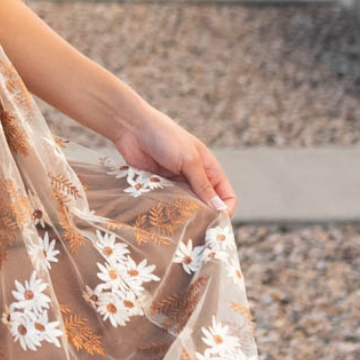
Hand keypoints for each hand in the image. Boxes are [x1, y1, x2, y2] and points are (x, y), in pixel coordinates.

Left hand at [112, 104, 235, 215]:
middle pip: (207, 205)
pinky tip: (164, 219)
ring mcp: (177, 184)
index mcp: (209, 169)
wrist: (133, 129)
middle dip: (204, 217)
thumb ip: (203, 185)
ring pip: (187, 208)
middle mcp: (195, 178)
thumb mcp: (189, 160)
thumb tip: (220, 209)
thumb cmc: (166, 137)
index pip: (226, 195)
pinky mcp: (160, 188)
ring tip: (180, 226)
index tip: (217, 223)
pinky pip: (168, 205)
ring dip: (185, 216)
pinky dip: (168, 212)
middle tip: (197, 230)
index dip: (226, 209)